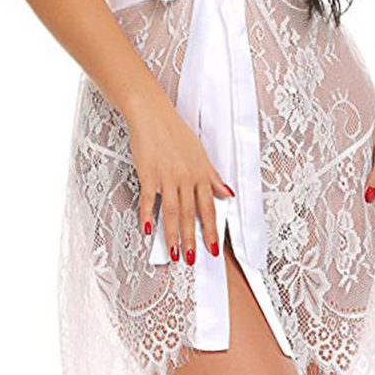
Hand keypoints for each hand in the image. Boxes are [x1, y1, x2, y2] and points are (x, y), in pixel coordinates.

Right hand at [127, 94, 232, 264]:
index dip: (211, 229)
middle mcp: (186, 177)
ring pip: (172, 211)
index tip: (213, 248)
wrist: (153, 115)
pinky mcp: (149, 174)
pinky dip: (147, 215)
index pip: (209, 207)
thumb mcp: (200, 153)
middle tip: (193, 259)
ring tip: (175, 253)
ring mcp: (167, 176)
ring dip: (173, 234)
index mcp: (200, 173)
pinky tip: (148, 229)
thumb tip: (227, 193)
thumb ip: (212, 177)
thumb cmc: (175, 133)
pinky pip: (149, 199)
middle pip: (190, 213)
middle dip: (192, 238)